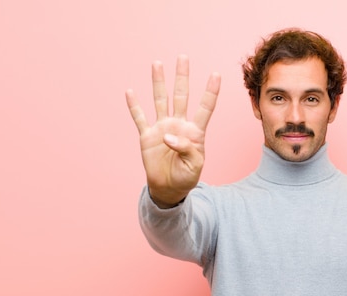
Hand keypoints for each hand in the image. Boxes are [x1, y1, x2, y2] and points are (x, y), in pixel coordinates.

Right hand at [126, 55, 220, 206]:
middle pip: (181, 96)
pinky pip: (140, 118)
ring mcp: (162, 128)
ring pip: (160, 100)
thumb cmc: (186, 177)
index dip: (211, 91)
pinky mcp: (147, 136)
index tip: (216, 74)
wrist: (168, 188)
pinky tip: (130, 92)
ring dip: (158, 82)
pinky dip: (134, 106)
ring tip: (157, 64)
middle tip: (183, 57)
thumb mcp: (194, 165)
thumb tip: (168, 135)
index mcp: (195, 132)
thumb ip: (186, 148)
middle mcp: (179, 124)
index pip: (205, 107)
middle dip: (182, 77)